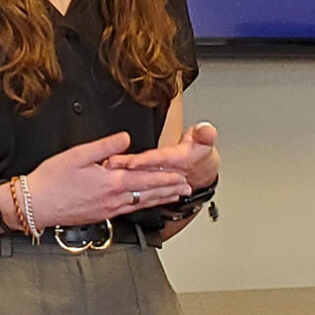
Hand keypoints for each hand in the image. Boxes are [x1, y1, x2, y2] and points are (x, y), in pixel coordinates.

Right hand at [24, 131, 191, 227]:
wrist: (35, 205)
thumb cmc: (51, 180)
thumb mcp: (78, 154)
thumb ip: (105, 146)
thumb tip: (125, 139)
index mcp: (110, 182)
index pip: (146, 179)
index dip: (166, 177)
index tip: (181, 175)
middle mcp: (113, 199)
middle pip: (148, 194)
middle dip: (169, 190)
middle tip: (186, 188)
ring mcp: (107, 210)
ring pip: (140, 204)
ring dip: (159, 199)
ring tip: (173, 197)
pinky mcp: (99, 216)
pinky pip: (128, 210)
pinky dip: (142, 206)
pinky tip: (144, 204)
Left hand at [104, 122, 218, 194]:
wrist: (203, 169)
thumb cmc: (200, 152)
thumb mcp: (205, 140)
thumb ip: (205, 134)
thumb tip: (207, 131)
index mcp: (178, 161)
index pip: (160, 161)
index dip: (145, 161)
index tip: (130, 161)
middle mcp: (167, 172)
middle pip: (145, 170)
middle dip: (126, 168)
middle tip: (109, 163)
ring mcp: (159, 178)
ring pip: (140, 178)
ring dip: (124, 174)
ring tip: (107, 168)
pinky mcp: (153, 182)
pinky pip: (140, 183)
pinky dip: (127, 180)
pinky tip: (114, 176)